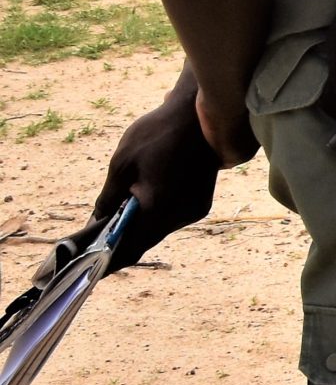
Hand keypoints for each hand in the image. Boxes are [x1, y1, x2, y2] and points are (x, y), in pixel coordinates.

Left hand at [43, 77, 227, 279]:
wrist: (200, 114)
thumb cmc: (157, 135)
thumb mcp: (122, 164)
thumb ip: (109, 198)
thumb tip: (97, 223)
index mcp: (160, 210)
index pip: (130, 248)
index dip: (107, 261)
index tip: (86, 269)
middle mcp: (181, 216)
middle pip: (145, 241)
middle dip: (119, 244)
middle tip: (92, 245)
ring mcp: (194, 210)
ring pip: (158, 229)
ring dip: (137, 228)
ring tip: (112, 223)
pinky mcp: (200, 202)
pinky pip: (171, 218)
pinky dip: (153, 217)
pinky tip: (139, 206)